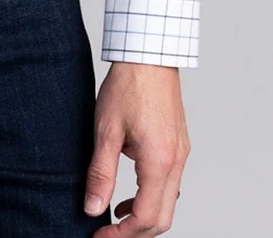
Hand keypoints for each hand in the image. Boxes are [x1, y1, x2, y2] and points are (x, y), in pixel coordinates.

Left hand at [84, 61, 189, 234]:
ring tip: (114, 218)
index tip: (99, 237)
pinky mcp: (178, 146)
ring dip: (143, 218)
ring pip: (168, 204)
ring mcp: (181, 154)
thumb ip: (101, 172)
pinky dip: (151, 199)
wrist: (150, 54)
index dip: (121, 236)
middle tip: (106, 235)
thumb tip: (92, 208)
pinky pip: (169, 186)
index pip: (145, 218)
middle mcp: (176, 161)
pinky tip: (130, 194)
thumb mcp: (106, 130)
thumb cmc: (129, 85)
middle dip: (134, 234)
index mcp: (159, 160)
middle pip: (162, 219)